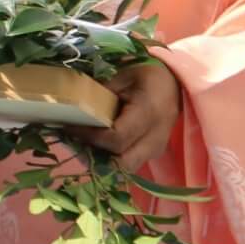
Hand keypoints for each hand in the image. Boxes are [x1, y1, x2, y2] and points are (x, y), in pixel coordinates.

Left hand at [75, 56, 181, 171]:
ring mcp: (157, 148)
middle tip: (76, 138)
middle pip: (122, 162)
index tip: (70, 126)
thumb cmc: (147, 76)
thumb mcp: (122, 76)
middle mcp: (156, 136)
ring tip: (84, 142)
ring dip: (103, 160)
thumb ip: (101, 94)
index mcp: (149, 113)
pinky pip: (130, 163)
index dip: (90, 136)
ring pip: (126, 167)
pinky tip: (98, 145)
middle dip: (95, 155)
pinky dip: (112, 159)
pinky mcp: (154, 152)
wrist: (175, 83)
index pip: (116, 138)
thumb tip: (74, 110)